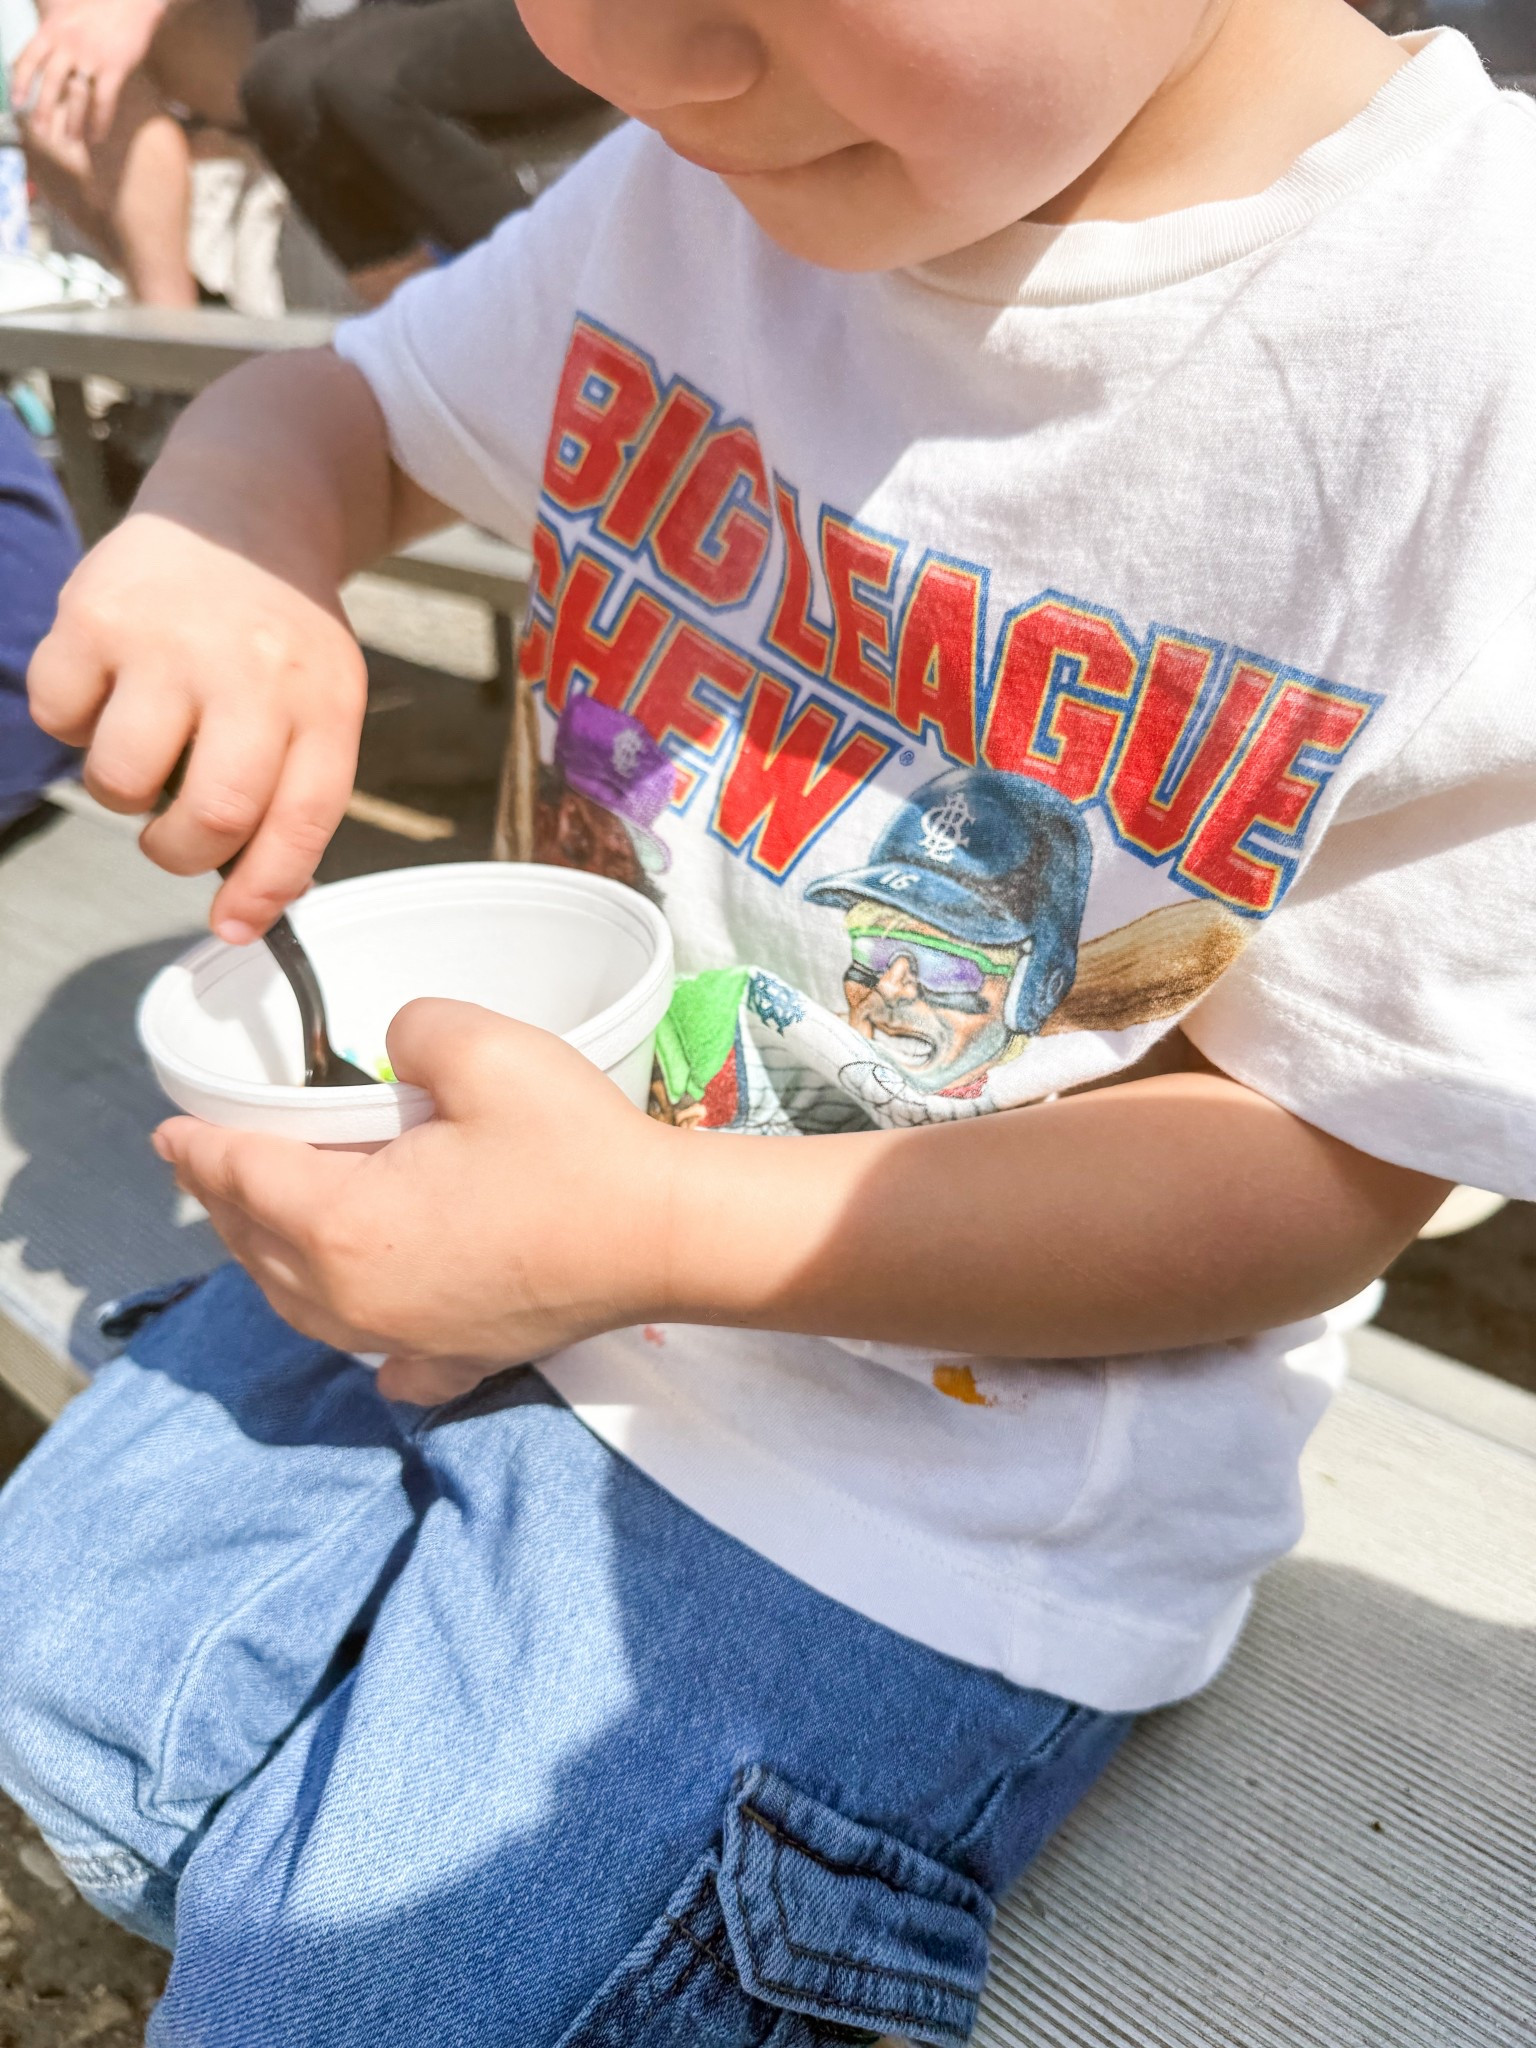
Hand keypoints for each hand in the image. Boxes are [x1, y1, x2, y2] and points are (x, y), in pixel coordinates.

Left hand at [12, 0, 166, 145]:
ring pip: (76, 97)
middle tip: (40, 132)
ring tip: (70, 140)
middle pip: (51, 83)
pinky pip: (104, 102)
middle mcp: (68, 44)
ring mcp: (91, 57)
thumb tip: (40, 48)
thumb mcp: (65, 8)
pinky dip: (99, 123)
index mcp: (53, 29)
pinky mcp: (115, 67)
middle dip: (44, 110)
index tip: (17, 103)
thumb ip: (51, 27)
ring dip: (72, 123)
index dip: (21, 83)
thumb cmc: (99, 3)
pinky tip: (97, 136)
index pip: (29, 59)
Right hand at [28, 511, 367, 939]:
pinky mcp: (95, 616)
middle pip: (212, 814)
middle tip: (170, 837)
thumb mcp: (320, 703)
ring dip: (122, 791)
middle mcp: (252, 673)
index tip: (233, 926)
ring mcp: (169, 643)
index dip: (263, 889)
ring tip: (145, 746)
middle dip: (177, 853)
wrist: (242, 512)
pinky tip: (109, 689)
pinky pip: (61, 719)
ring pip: (122, 779)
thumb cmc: (278, 635)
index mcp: (322, 704)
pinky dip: (73, 724)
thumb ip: (293, 794)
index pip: (300, 822)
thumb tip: (246, 904)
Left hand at [151, 1000, 677, 1403]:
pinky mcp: (458, 1354)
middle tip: (211, 1164)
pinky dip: (355, 1334)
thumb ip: (411, 1027)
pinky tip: (363, 1331)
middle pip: (256, 1247)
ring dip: (270, 1260)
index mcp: (343, 1224)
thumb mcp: (484, 1047)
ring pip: (301, 1305)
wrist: (666, 1235)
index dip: (198, 1149)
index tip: (169, 1131)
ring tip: (266, 1223)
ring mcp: (405, 1337)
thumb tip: (394, 1047)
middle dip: (223, 1202)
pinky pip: (381, 1357)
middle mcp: (355, 1298)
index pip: (241, 1177)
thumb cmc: (577, 1146)